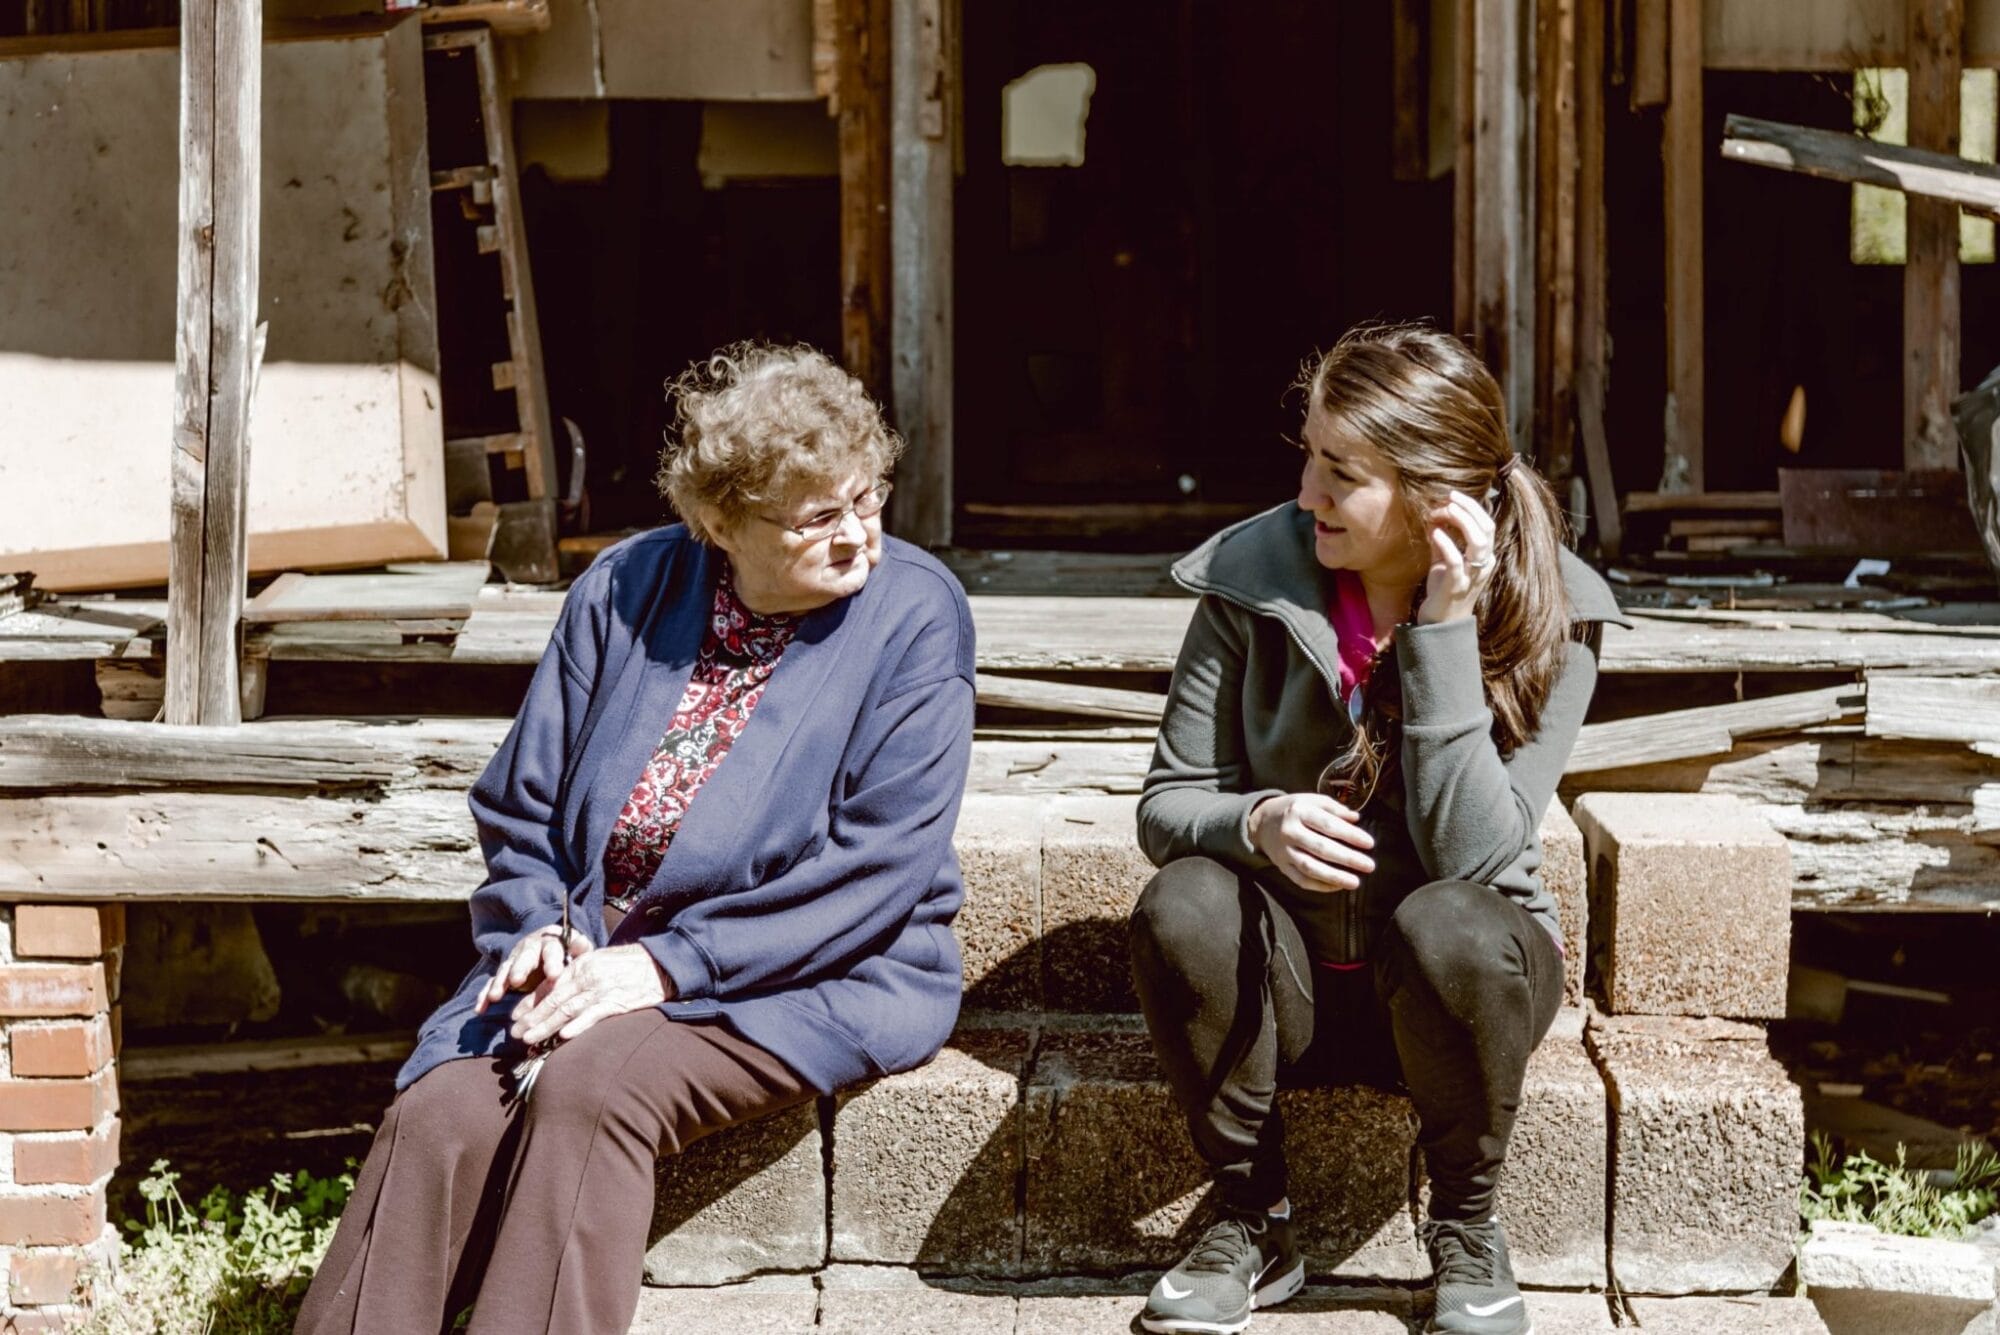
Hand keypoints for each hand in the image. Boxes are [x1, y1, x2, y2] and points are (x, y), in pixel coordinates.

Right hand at [476, 923, 590, 1014]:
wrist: (548, 947)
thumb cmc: (567, 952)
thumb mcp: (577, 949)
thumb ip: (579, 948)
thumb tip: (582, 943)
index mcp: (549, 942)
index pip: (551, 949)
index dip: (553, 961)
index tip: (555, 975)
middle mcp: (529, 949)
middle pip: (524, 958)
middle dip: (520, 969)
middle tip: (518, 980)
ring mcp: (514, 961)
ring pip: (505, 970)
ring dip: (500, 983)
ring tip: (496, 996)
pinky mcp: (504, 975)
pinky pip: (492, 984)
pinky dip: (485, 995)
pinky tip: (480, 1009)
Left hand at [508, 944, 675, 1046]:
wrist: (660, 964)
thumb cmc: (630, 964)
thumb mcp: (600, 962)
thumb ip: (578, 975)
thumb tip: (555, 992)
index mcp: (581, 965)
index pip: (549, 986)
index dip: (530, 1002)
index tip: (515, 1016)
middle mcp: (588, 976)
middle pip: (553, 1000)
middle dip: (531, 1018)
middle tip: (514, 1033)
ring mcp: (602, 989)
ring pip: (567, 1010)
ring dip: (545, 1026)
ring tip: (528, 1039)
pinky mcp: (617, 1002)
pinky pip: (593, 1015)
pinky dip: (578, 1026)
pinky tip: (563, 1036)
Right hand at [1248, 792, 1376, 892]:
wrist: (1261, 823)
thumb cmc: (1293, 810)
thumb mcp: (1310, 800)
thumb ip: (1333, 808)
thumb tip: (1356, 818)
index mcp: (1299, 811)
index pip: (1328, 825)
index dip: (1350, 835)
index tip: (1369, 843)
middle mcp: (1290, 832)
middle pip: (1321, 848)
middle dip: (1347, 858)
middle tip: (1369, 865)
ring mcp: (1284, 852)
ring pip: (1311, 868)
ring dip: (1334, 876)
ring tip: (1355, 882)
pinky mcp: (1282, 867)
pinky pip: (1301, 880)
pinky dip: (1320, 886)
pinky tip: (1337, 886)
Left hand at [1417, 489, 1497, 625]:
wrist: (1440, 623)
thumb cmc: (1444, 589)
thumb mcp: (1444, 560)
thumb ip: (1441, 539)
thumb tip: (1433, 515)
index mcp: (1484, 556)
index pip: (1487, 524)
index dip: (1472, 507)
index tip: (1452, 495)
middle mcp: (1483, 564)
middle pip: (1486, 528)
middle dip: (1470, 508)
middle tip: (1450, 496)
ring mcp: (1472, 575)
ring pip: (1477, 542)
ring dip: (1462, 521)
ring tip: (1445, 509)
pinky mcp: (1456, 585)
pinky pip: (1456, 561)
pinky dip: (1446, 543)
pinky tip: (1434, 532)